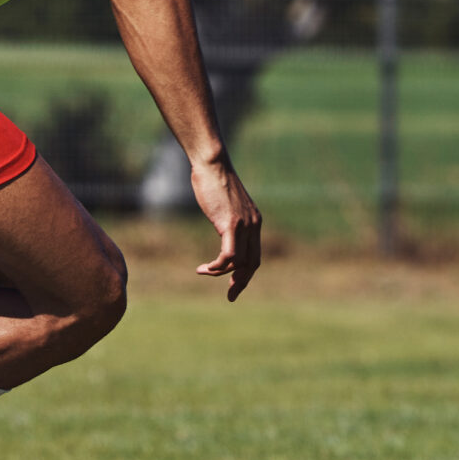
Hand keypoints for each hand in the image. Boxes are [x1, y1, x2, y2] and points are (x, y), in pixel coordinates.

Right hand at [190, 158, 261, 300]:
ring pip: (239, 262)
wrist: (212, 163)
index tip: (233, 284)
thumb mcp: (224, 203)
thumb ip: (228, 218)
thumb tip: (223, 227)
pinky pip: (229, 256)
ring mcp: (244, 225)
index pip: (255, 255)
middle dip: (241, 282)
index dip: (245, 273)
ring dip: (221, 273)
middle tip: (230, 296)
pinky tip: (204, 268)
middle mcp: (253, 225)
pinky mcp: (231, 224)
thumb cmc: (213, 179)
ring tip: (203, 271)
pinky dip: (217, 267)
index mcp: (254, 221)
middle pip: (252, 263)